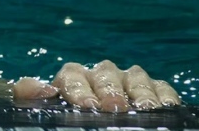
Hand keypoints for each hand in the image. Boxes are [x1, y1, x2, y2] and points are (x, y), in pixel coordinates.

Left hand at [13, 60, 180, 110]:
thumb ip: (33, 98)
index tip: (87, 105)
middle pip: (104, 73)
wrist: (95, 127)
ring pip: (134, 76)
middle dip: (109, 89)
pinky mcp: (154, 91)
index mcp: (72, 80)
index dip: (78, 88)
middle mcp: (100, 77)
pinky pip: (160, 86)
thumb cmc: (69, 122)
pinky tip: (165, 106)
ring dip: (139, 91)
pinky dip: (163, 94)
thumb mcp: (49, 113)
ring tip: (143, 108)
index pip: (72, 75)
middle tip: (114, 107)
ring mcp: (128, 81)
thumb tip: (41, 90)